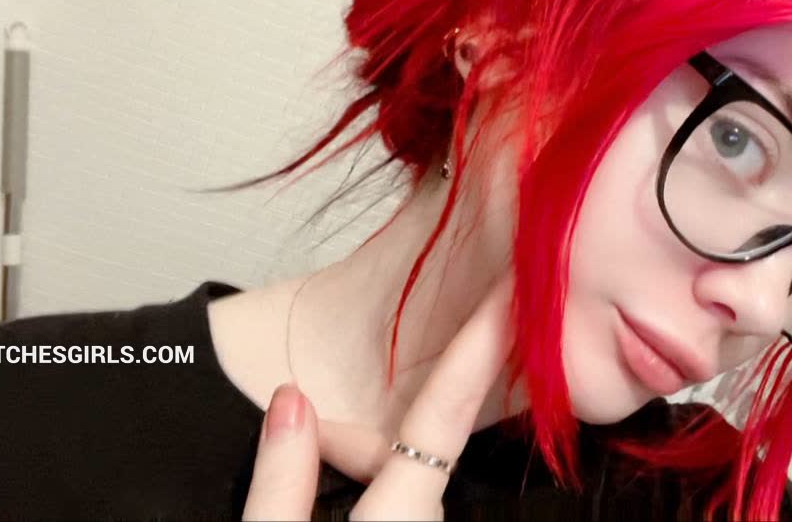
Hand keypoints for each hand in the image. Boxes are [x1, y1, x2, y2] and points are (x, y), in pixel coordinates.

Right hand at [241, 275, 516, 520]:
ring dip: (357, 461)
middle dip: (351, 430)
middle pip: (407, 450)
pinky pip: (396, 504)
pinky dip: (367, 487)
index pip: (443, 417)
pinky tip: (322, 494)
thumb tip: (291, 402)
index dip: (480, 348)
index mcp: (396, 521)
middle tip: (292, 423)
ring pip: (400, 479)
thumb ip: (280, 478)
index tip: (511, 293)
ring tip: (297, 476)